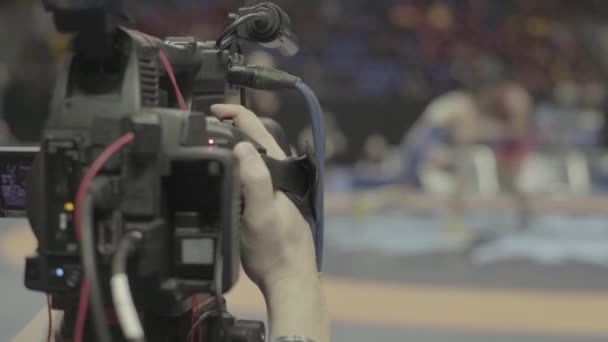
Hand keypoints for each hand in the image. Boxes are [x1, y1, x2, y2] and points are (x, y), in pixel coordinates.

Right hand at [210, 104, 317, 289]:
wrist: (288, 276)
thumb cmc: (273, 250)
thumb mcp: (259, 215)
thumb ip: (254, 180)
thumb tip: (242, 146)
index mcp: (278, 168)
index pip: (255, 127)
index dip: (233, 113)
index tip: (211, 111)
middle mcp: (280, 172)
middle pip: (255, 137)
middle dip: (231, 124)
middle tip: (205, 123)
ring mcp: (277, 186)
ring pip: (254, 154)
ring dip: (234, 143)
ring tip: (211, 142)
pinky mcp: (272, 199)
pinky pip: (254, 171)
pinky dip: (238, 163)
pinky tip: (226, 172)